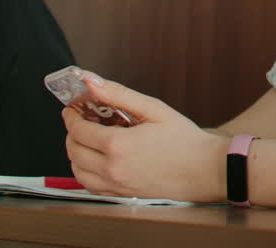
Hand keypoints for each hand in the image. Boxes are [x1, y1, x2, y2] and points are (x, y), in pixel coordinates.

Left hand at [63, 73, 226, 201]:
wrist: (204, 170)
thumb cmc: (184, 140)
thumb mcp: (154, 109)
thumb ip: (119, 95)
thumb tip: (91, 83)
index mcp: (118, 145)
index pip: (78, 129)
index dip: (71, 116)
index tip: (73, 109)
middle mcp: (111, 167)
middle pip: (73, 149)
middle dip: (72, 132)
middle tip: (82, 121)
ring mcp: (115, 183)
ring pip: (77, 169)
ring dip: (76, 152)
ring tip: (89, 140)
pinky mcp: (120, 193)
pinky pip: (89, 184)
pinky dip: (84, 171)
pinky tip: (97, 160)